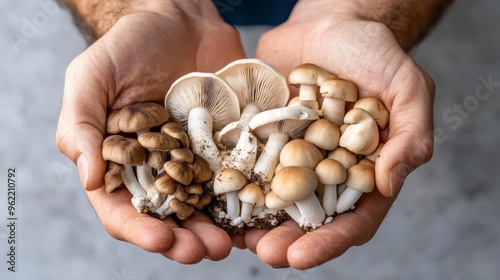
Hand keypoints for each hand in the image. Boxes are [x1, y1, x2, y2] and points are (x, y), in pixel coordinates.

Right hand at [56, 2, 245, 262]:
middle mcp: (159, 169)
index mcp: (121, 163)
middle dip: (185, 239)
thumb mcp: (92, 76)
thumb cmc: (129, 45)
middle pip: (169, 217)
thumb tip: (89, 178)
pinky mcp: (226, 147)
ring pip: (206, 207)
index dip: (139, 229)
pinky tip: (261, 215)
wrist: (180, 20)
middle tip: (206, 250)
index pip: (122, 208)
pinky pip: (237, 179)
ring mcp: (195, 161)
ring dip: (219, 229)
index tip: (162, 239)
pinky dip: (247, 200)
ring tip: (235, 243)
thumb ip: (81, 123)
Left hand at [237, 3, 434, 268]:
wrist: (332, 23)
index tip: (302, 257)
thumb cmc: (375, 54)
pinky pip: (248, 161)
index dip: (329, 240)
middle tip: (265, 253)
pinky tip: (217, 195)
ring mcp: (292, 154)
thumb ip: (410, 135)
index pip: (351, 218)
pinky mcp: (265, 135)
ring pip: (272, 197)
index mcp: (362, 171)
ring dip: (255, 220)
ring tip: (235, 235)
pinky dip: (234, 181)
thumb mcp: (407, 88)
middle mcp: (325, 171)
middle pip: (306, 217)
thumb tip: (390, 183)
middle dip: (286, 239)